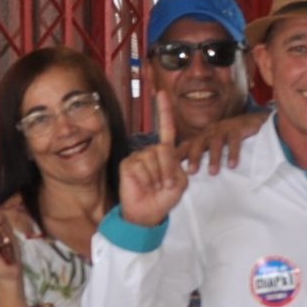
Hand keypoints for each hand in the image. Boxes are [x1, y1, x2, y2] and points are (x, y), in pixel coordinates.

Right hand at [116, 94, 190, 227]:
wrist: (147, 213)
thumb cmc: (164, 197)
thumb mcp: (179, 182)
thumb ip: (175, 164)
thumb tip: (162, 150)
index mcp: (165, 153)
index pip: (166, 129)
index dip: (164, 111)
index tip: (161, 93)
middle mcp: (150, 151)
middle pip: (164, 150)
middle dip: (168, 170)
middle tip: (164, 185)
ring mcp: (137, 157)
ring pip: (153, 159)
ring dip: (158, 177)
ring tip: (153, 186)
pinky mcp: (127, 164)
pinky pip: (141, 166)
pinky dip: (146, 178)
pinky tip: (143, 185)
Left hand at [175, 111, 265, 173]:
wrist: (252, 121)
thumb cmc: (231, 137)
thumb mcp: (214, 145)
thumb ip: (202, 154)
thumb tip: (187, 172)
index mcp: (202, 136)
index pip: (187, 146)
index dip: (179, 156)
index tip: (174, 170)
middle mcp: (210, 131)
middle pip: (198, 143)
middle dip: (194, 157)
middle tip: (191, 172)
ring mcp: (224, 129)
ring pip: (215, 143)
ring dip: (213, 158)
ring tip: (213, 173)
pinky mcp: (237, 129)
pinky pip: (234, 141)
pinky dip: (232, 153)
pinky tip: (232, 165)